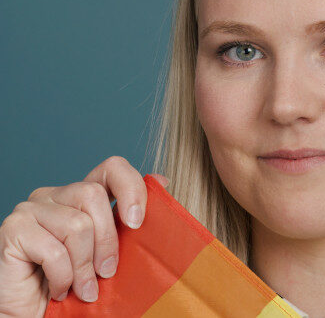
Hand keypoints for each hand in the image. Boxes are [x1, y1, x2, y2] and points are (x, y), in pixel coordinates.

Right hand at [0, 156, 168, 317]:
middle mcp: (55, 195)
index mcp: (82, 195)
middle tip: (107, 273)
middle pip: (93, 194)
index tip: (137, 223)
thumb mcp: (114, 250)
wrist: (40, 317)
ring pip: (76, 224)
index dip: (130, 188)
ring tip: (83, 288)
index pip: (111, 168)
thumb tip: (163, 182)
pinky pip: (53, 250)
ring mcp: (31, 209)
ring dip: (85, 267)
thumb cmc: (79, 285)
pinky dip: (63, 277)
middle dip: (108, 240)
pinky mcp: (13, 230)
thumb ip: (132, 218)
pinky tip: (59, 290)